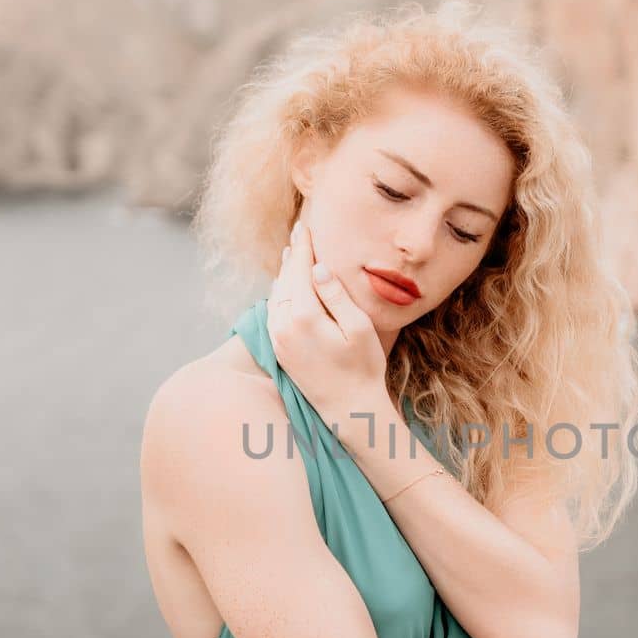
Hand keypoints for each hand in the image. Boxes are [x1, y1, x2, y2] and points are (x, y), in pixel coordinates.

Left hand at [266, 220, 388, 434]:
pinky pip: (275, 312)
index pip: (299, 270)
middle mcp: (283, 326)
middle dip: (292, 256)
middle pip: (284, 279)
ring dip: (284, 274)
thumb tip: (319, 268)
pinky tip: (287, 287)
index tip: (305, 226)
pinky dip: (280, 293)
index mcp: (303, 316)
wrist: (348, 410)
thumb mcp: (359, 328)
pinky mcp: (278, 350)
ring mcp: (278, 339)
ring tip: (292, 255)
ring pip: (277, 295)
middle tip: (299, 233)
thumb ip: (337, 296)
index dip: (303, 247)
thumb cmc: (363, 369)